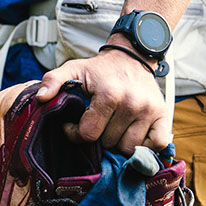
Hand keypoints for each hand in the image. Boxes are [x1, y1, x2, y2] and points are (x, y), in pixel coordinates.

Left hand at [36, 44, 171, 154]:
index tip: (75, 124)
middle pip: (108, 144)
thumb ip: (53, 80)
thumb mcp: (73, 69)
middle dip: (98, 138)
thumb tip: (41, 98)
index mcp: (109, 94)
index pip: (88, 134)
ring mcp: (150, 111)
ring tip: (113, 128)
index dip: (76, 133)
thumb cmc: (100, 70)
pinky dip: (144, 146)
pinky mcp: (164, 116)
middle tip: (97, 124)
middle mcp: (132, 103)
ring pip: (129, 149)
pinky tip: (132, 136)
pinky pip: (156, 145)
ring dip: (118, 143)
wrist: (132, 57)